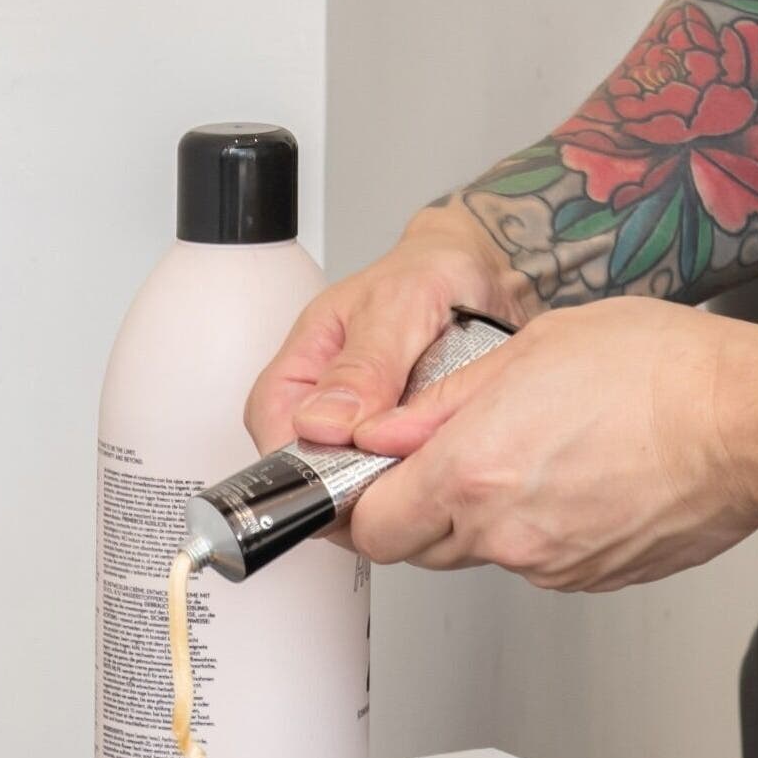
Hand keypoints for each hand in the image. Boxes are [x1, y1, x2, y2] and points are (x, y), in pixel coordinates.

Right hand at [245, 202, 539, 454]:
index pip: (276, 438)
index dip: (309, 470)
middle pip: (318, 473)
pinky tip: (452, 451)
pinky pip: (404, 478)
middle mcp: (324, 406)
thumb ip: (363, 366)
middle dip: (361, 483)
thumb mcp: (398, 307)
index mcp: (301, 368)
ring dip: (400, 479)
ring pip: (362, 484)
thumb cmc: (429, 273)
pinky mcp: (401, 444)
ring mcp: (363, 430)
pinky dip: (427, 472)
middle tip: (410, 464)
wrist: (482, 273)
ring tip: (440, 446)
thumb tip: (320, 424)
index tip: (356, 476)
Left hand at [337, 300, 757, 591]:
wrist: (748, 424)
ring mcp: (553, 564)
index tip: (361, 480)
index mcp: (474, 470)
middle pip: (419, 547)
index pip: (370, 524)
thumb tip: (384, 430)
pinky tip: (575, 475)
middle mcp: (506, 531)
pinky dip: (539, 526)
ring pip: (482, 552)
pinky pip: (539, 559)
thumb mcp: (530, 349)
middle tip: (446, 455)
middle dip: (416, 507)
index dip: (356, 502)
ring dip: (483, 515)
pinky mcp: (594, 577)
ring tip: (531, 451)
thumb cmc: (661, 371)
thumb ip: (442, 401)